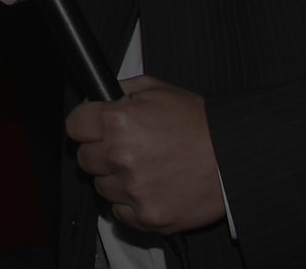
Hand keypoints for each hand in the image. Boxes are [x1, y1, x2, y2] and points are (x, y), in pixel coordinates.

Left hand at [66, 75, 224, 235]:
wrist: (231, 157)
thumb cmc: (198, 122)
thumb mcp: (158, 89)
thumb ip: (121, 90)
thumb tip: (97, 99)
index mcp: (119, 121)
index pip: (74, 126)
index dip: (85, 124)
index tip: (92, 127)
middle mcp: (121, 156)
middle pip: (84, 158)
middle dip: (99, 151)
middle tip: (124, 147)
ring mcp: (133, 190)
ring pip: (101, 187)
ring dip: (115, 178)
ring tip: (144, 166)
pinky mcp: (146, 217)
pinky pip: (119, 212)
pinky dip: (130, 202)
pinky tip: (150, 186)